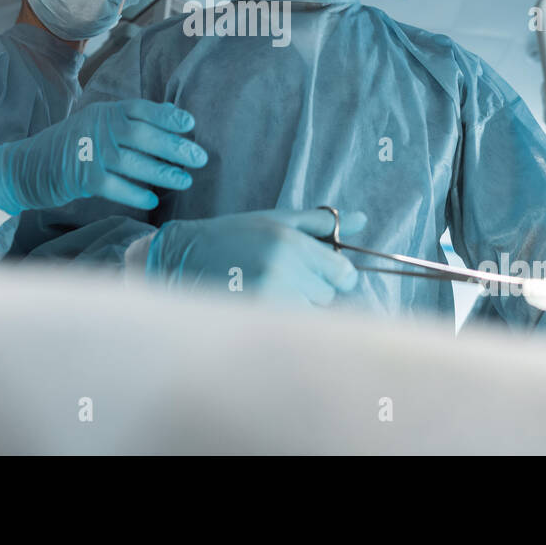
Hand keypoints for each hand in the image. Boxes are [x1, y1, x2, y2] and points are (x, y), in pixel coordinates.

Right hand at [0, 99, 207, 212]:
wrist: (27, 165)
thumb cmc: (72, 146)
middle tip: (199, 157)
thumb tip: (168, 120)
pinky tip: (153, 199)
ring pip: (131, 160)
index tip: (190, 123)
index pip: (140, 108)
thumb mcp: (97, 126)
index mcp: (104, 112)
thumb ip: (127, 123)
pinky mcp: (80, 177)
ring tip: (184, 180)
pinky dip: (135, 193)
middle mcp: (97, 127)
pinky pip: (114, 186)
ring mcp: (88, 152)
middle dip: (173, 146)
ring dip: (161, 171)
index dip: (166, 115)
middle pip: (141, 133)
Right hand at [147, 208, 365, 305]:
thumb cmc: (232, 235)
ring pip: (310, 314)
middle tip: (281, 277)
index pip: (344, 274)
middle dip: (312, 290)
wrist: (181, 257)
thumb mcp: (276, 220)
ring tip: (268, 290)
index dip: (335, 275)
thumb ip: (321, 222)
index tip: (317, 273)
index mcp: (291, 243)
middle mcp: (283, 269)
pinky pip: (290, 327)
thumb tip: (363, 220)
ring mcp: (269, 298)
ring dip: (297, 307)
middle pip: (329, 296)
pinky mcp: (255, 319)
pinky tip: (260, 302)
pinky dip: (282, 320)